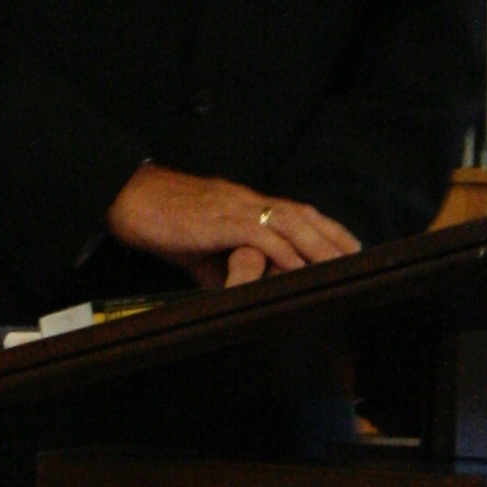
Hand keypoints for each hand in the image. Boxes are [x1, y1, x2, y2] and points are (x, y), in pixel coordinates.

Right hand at [106, 163, 359, 287]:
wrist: (127, 197)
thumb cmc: (158, 218)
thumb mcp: (197, 248)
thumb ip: (222, 264)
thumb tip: (238, 289)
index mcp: (242, 203)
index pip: (294, 212)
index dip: (324, 228)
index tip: (347, 246)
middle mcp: (245, 200)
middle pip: (301, 214)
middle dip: (333, 236)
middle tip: (359, 257)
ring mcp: (234, 207)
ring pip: (289, 222)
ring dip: (317, 244)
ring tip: (339, 264)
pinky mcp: (219, 219)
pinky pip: (259, 235)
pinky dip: (283, 250)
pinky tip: (299, 265)